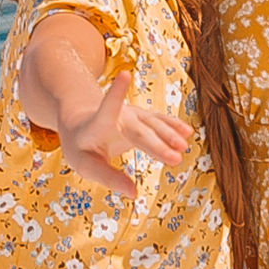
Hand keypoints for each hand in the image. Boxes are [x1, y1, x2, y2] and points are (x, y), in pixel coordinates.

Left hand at [56, 64, 199, 196]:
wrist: (81, 122)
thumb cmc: (81, 147)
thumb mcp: (85, 165)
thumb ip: (108, 178)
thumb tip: (134, 194)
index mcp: (96, 126)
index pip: (106, 111)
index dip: (115, 94)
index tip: (125, 74)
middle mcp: (116, 117)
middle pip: (138, 131)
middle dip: (156, 144)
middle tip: (175, 158)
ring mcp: (131, 115)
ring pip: (151, 125)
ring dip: (168, 135)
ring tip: (183, 148)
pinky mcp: (141, 118)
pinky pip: (158, 121)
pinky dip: (172, 126)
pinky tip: (187, 132)